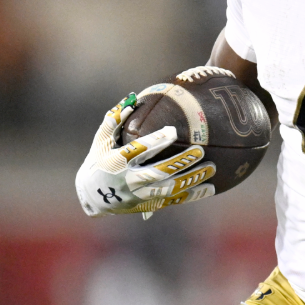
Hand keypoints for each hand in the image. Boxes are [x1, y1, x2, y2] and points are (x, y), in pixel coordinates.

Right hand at [74, 93, 215, 218]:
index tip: (173, 131)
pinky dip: (193, 195)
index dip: (155, 142)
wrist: (92, 198)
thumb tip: (131, 100)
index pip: (138, 151)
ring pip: (170, 189)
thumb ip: (113, 120)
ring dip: (192, 179)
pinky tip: (211, 187)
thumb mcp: (101, 140)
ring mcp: (141, 195)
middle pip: (158, 172)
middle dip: (180, 162)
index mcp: (117, 162)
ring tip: (212, 168)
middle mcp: (129, 181)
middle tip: (200, 150)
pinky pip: (174, 200)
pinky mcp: (150, 204)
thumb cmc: (98, 160)